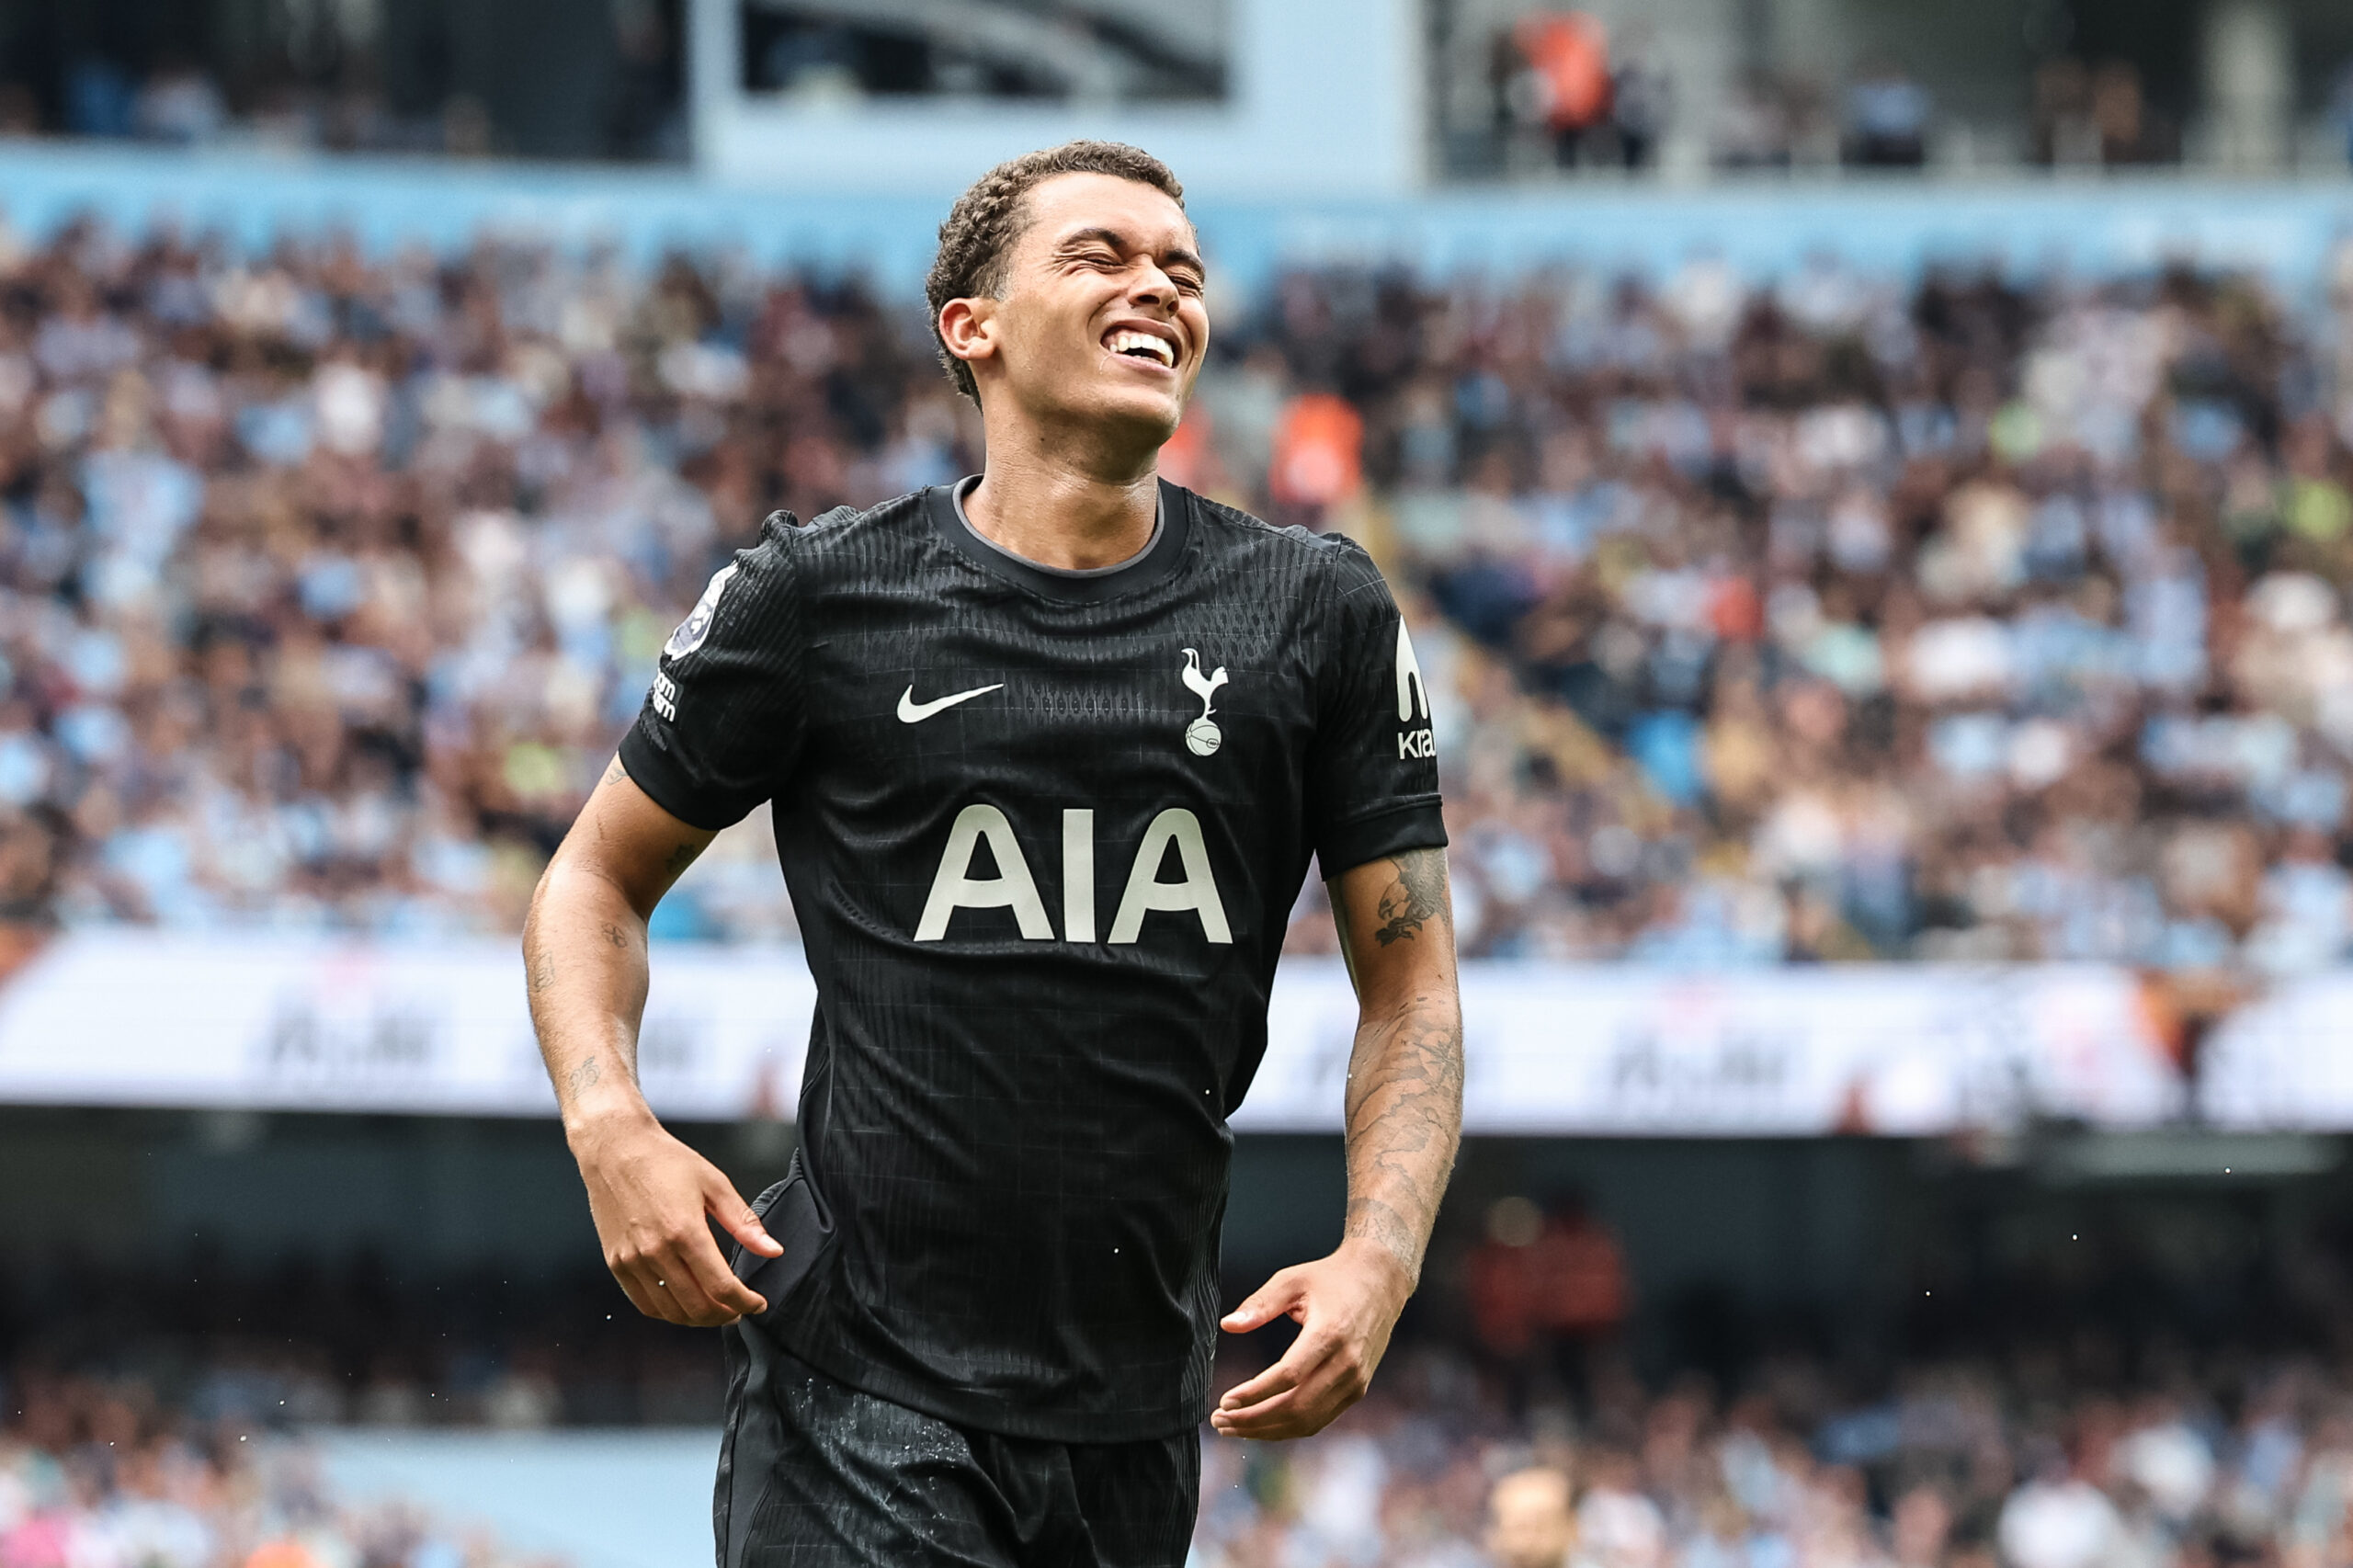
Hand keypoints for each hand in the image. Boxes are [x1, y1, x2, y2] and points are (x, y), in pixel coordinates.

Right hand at [572, 1112, 782, 1326]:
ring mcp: (632, 1261)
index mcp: (685, 1231)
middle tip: (739, 1309)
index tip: (758, 1304)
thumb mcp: (715, 1184)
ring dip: (698, 1319)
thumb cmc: (666, 1161)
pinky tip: (684, 1303)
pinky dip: (669, 1312)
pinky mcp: (616, 1263)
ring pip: (671, 1312)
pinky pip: (645, 1304)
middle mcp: (655, 1251)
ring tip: (716, 1309)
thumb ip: (745, 1223)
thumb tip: (774, 1251)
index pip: (721, 1287)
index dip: (746, 1303)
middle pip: (697, 1307)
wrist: (615, 1150)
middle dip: (725, 1315)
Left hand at [1211, 1239, 1414, 1439]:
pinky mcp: (1357, 1390)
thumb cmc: (1332, 1278)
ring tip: (1234, 1428)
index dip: (1253, 1394)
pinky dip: (1289, 1428)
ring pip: (1308, 1421)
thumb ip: (1260, 1303)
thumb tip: (1228, 1325)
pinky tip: (1263, 1424)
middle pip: (1296, 1407)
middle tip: (1220, 1421)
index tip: (1225, 1401)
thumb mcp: (1292, 1280)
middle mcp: (1347, 1363)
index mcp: (1330, 1333)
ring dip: (1268, 1430)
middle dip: (1254, 1420)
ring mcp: (1355, 1381)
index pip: (1288, 1377)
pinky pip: (1320, 1419)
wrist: (1380, 1281)